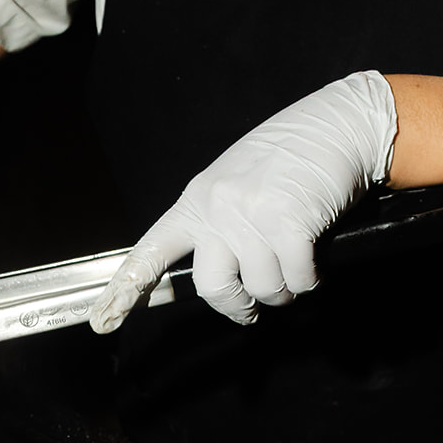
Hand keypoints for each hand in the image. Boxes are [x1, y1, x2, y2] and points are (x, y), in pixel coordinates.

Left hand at [90, 70, 397, 332]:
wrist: (339, 123)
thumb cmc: (294, 156)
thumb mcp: (240, 182)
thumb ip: (222, 223)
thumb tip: (226, 275)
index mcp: (198, 200)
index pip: (152, 250)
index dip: (126, 289)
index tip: (103, 319)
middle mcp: (217, 207)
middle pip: (212, 288)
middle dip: (238, 307)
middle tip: (255, 307)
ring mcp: (251, 214)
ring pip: (261, 288)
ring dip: (284, 289)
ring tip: (295, 265)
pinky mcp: (288, 223)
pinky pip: (295, 280)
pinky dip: (309, 279)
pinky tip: (314, 260)